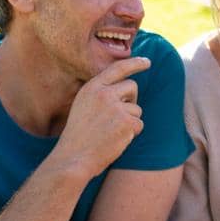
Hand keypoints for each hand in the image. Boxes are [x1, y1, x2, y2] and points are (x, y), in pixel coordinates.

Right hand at [56, 56, 149, 176]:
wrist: (73, 158)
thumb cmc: (78, 136)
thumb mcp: (84, 107)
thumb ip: (102, 96)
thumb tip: (128, 89)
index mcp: (91, 88)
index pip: (117, 68)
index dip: (134, 63)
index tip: (147, 61)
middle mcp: (104, 94)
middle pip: (132, 86)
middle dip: (131, 99)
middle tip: (120, 116)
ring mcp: (116, 107)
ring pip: (136, 109)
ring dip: (129, 121)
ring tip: (109, 133)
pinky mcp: (127, 122)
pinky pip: (139, 124)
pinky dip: (131, 134)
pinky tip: (115, 140)